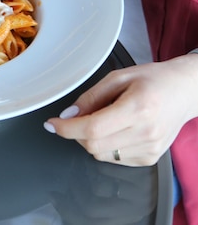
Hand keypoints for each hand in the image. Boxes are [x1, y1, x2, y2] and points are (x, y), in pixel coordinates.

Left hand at [45, 56, 197, 166]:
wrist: (184, 91)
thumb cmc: (154, 79)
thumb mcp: (119, 76)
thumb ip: (91, 96)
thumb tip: (68, 114)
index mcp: (137, 108)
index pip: (92, 128)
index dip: (66, 128)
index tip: (51, 124)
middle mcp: (145, 132)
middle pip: (94, 145)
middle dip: (76, 132)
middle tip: (79, 114)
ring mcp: (149, 149)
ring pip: (101, 154)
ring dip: (91, 138)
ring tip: (105, 117)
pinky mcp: (150, 158)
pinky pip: (114, 158)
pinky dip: (106, 145)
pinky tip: (116, 127)